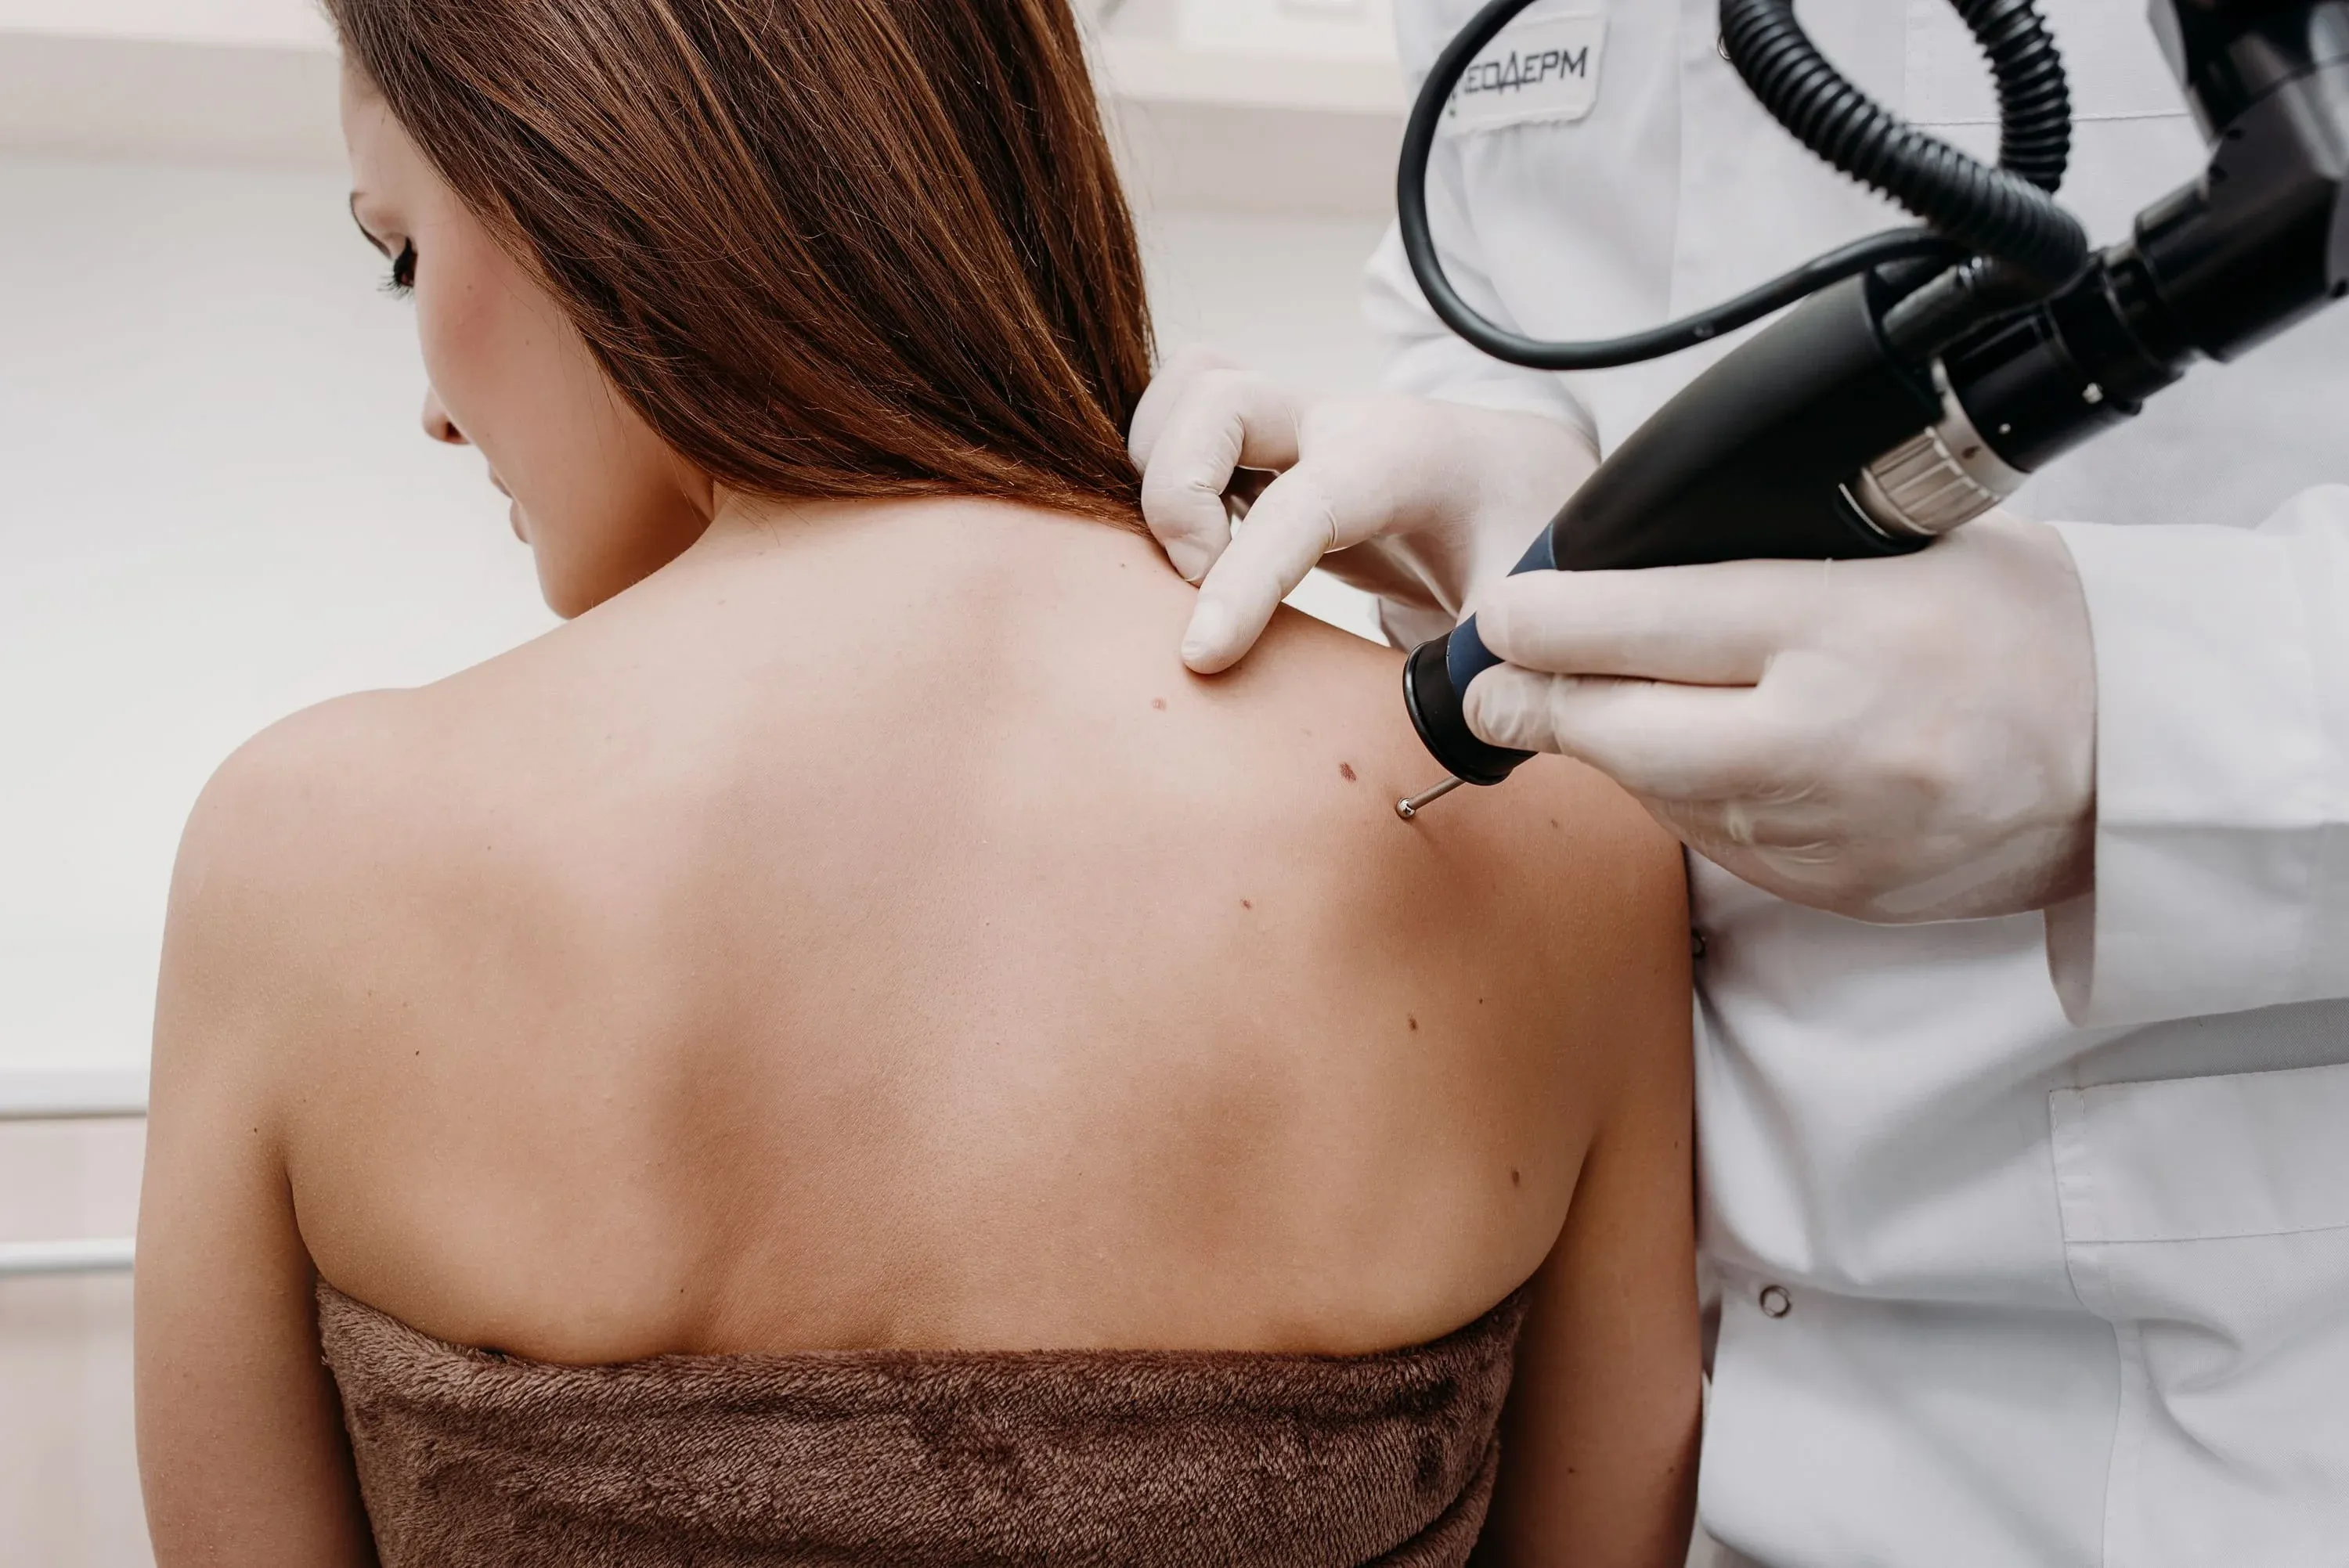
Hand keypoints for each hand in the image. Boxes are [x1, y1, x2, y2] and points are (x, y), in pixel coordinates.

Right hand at [1128, 347, 1595, 672]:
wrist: (1529, 478)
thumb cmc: (1522, 538)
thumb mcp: (1529, 604)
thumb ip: (1493, 660)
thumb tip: (1455, 721)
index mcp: (1403, 458)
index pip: (1298, 506)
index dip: (1240, 582)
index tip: (1203, 657)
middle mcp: (1339, 423)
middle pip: (1216, 399)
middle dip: (1178, 496)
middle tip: (1199, 590)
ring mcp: (1295, 425)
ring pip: (1187, 394)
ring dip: (1159, 474)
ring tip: (1193, 563)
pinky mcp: (1266, 446)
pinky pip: (1184, 421)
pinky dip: (1160, 472)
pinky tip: (1192, 548)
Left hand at [1464, 514, 2096, 921]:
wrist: (2132, 765)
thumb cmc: (2026, 634)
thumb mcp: (1916, 547)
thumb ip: (1774, 556)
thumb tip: (1623, 563)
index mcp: (1845, 630)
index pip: (1642, 622)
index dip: (1543, 618)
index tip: (1499, 610)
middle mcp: (1822, 742)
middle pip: (1614, 728)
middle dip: (1531, 703)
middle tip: (1488, 682)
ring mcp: (1819, 832)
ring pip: (1648, 791)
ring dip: (1601, 750)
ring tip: (1582, 703)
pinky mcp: (1821, 891)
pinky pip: (1704, 841)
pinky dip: (1673, 797)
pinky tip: (1679, 756)